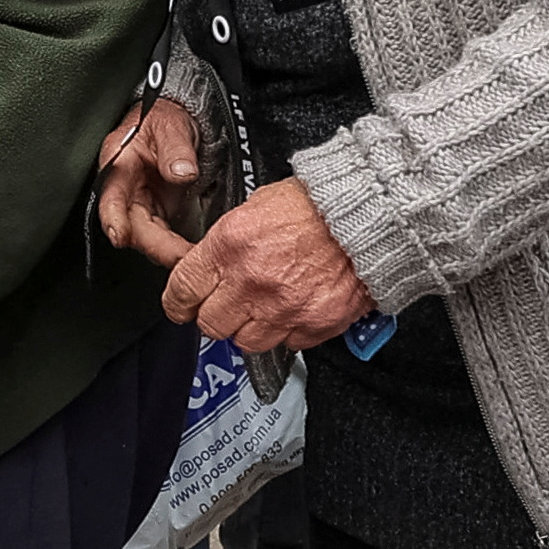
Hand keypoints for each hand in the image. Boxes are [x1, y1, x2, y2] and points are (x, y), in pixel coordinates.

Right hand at [96, 96, 199, 268]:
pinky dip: (175, 247)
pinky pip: (161, 237)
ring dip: (168, 251)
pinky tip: (193, 253)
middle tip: (183, 256)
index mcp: (118, 167)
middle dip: (156, 246)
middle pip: (132, 227)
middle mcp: (124, 191)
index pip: (111, 198)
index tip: (120, 236)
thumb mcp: (170, 127)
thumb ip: (175, 149)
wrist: (172, 126)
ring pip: (147, 237)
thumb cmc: (162, 121)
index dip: (114, 219)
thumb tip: (182, 172)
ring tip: (193, 257)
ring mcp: (139, 206)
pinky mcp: (155, 214)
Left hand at [163, 177, 373, 353]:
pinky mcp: (313, 325)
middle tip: (228, 306)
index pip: (183, 291)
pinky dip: (288, 331)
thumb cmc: (318, 204)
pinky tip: (295, 309)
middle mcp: (252, 282)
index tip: (182, 306)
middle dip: (215, 316)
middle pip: (210, 325)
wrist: (370, 215)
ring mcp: (282, 309)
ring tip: (265, 308)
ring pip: (246, 342)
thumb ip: (228, 243)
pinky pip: (287, 344)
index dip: (178, 304)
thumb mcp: (256, 206)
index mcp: (231, 246)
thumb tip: (212, 265)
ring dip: (251, 329)